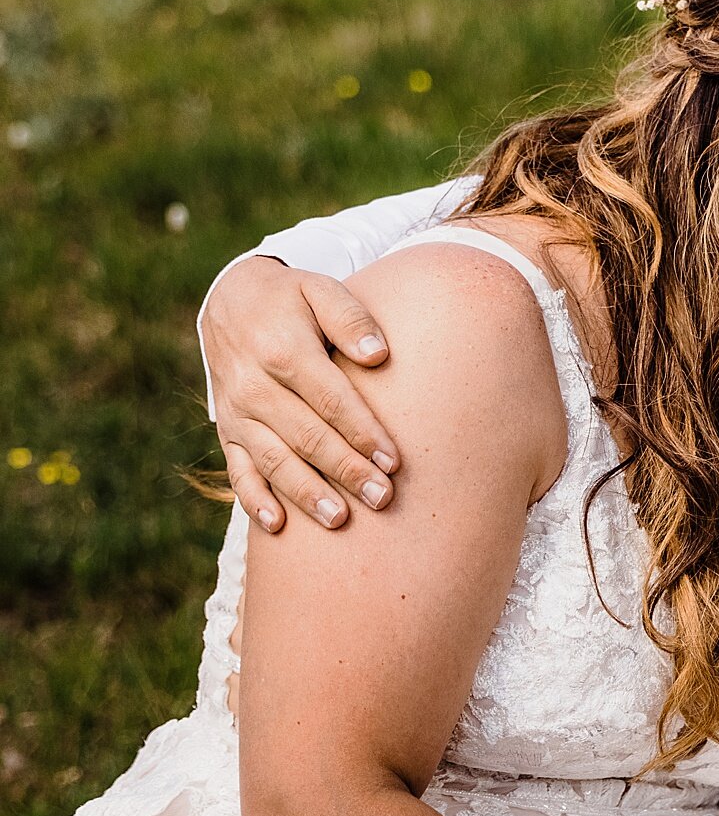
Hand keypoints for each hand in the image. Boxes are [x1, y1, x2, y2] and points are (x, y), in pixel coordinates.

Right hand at [204, 257, 400, 534]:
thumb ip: (351, 318)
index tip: (393, 461)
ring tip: (339, 521)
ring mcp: (238, 413)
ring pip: (274, 460)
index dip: (362, 432)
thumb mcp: (320, 289)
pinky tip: (278, 525)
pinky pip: (237, 470)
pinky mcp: (228, 431)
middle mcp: (255, 387)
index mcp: (284, 351)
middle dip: (346, 471)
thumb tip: (378, 355)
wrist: (229, 301)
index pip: (330, 401)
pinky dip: (254, 499)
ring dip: (306, 493)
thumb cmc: (291, 299)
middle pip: (306, 436)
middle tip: (382, 499)